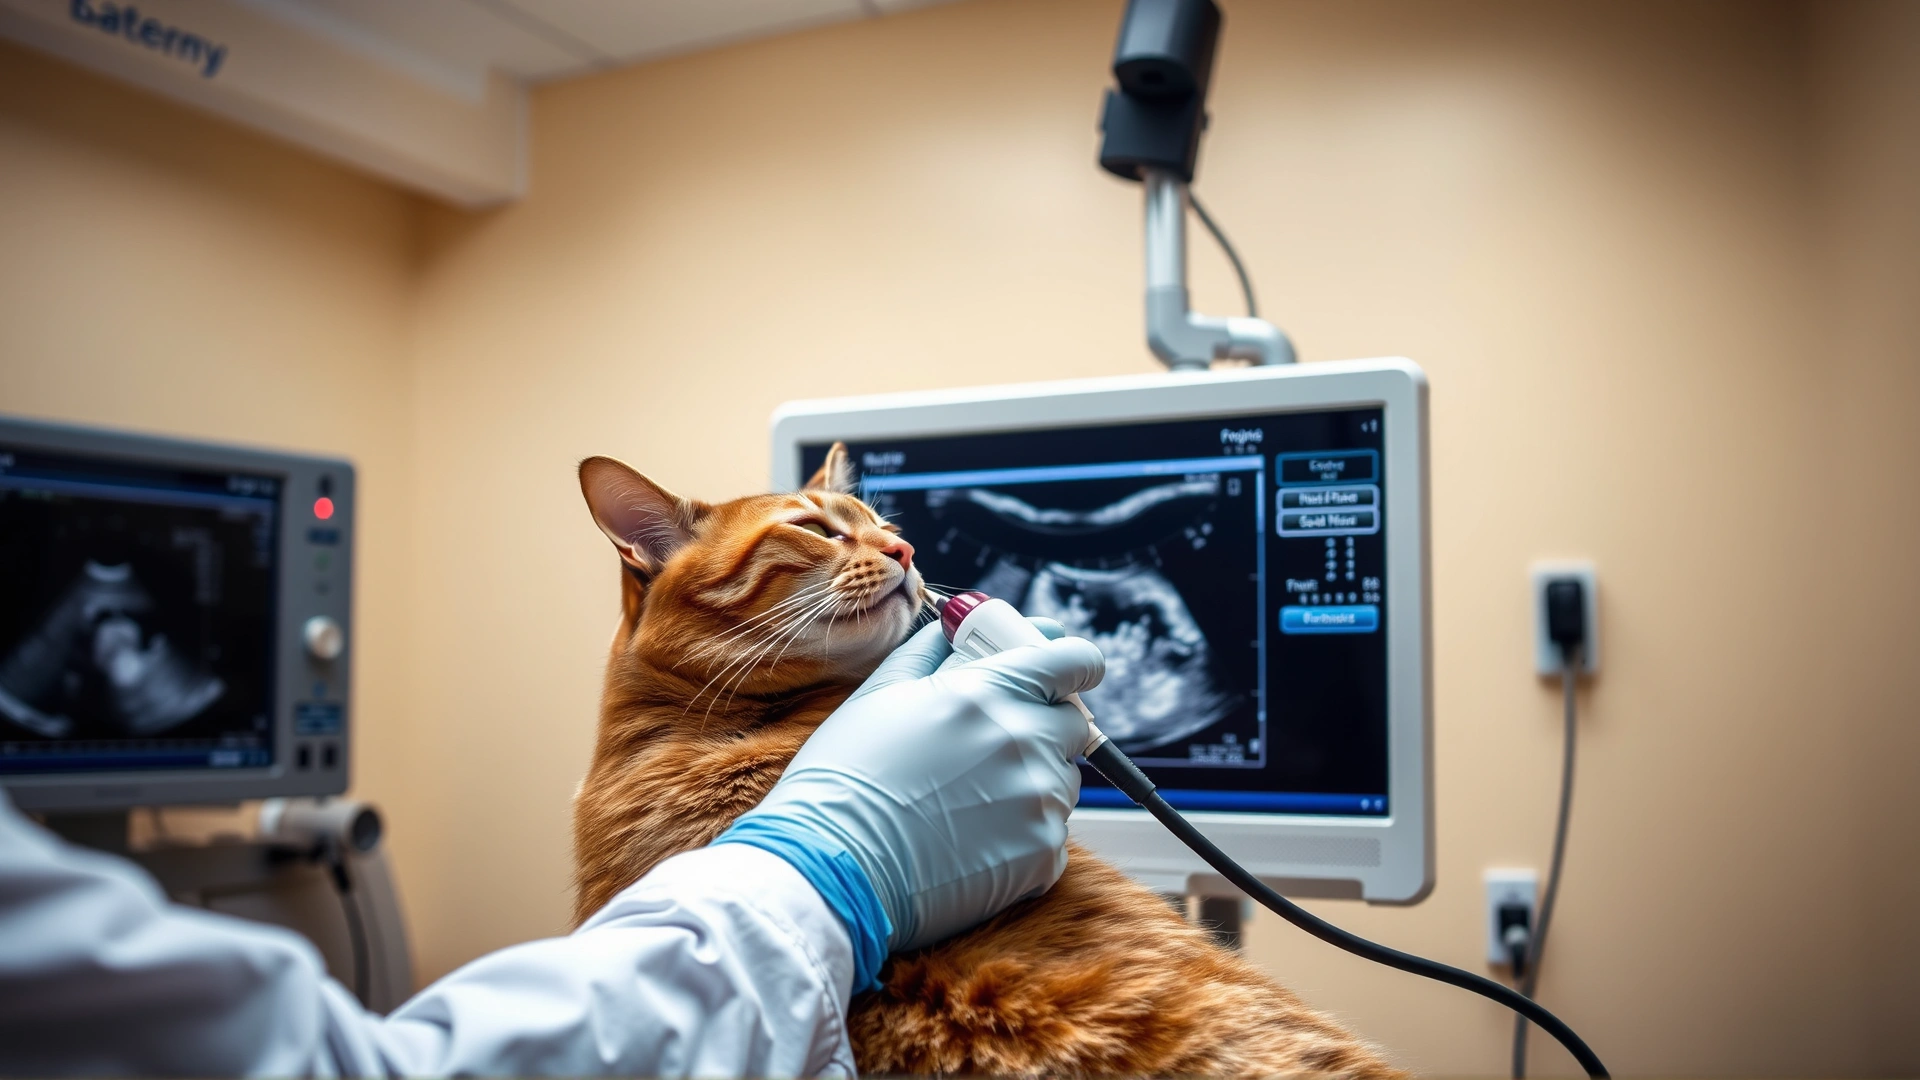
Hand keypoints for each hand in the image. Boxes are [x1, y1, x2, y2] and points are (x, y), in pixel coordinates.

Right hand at [715, 618, 1102, 985]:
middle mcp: (1025, 740)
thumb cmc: (847, 776)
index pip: (1074, 659)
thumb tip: (963, 628)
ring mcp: (1039, 800)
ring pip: (1062, 779)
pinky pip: (1051, 830)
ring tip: (967, 800)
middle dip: (1045, 724)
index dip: (1073, 663)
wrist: (833, 866)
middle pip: (1074, 721)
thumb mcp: (881, 692)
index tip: (1067, 671)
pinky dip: (1022, 831)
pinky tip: (971, 839)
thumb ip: (935, 652)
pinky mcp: (1043, 854)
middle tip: (995, 744)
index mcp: (990, 690)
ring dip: (1031, 780)